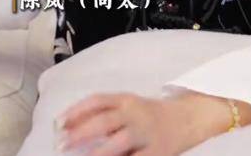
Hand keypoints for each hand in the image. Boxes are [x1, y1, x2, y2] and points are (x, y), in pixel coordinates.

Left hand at [56, 89, 250, 154]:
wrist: (191, 117)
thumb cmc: (154, 114)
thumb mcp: (131, 105)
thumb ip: (107, 113)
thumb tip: (71, 128)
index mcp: (127, 99)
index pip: (98, 101)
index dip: (76, 111)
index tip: (59, 122)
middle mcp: (135, 113)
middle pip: (103, 121)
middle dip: (80, 132)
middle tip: (61, 143)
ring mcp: (146, 134)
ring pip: (116, 143)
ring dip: (95, 153)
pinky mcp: (156, 152)